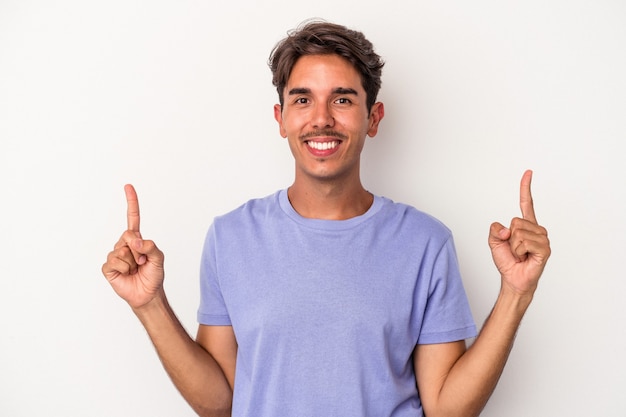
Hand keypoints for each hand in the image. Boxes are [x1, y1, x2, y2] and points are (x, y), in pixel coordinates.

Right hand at [101, 185, 164, 308]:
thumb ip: (150, 246)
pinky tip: (126, 274)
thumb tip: (134, 240)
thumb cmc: (154, 275)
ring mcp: (115, 255)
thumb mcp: (159, 259)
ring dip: (132, 263)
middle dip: (138, 250)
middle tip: (142, 262)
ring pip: (122, 251)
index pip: (133, 218)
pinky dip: (123, 269)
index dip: (131, 202)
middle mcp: (124, 244)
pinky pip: (114, 262)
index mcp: (136, 239)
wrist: (147, 294)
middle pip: (127, 235)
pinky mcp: (108, 267)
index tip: (128, 186)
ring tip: (135, 270)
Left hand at [488, 170, 550, 296]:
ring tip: (520, 254)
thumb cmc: (507, 261)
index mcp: (526, 225)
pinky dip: (518, 251)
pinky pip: (523, 242)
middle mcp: (537, 229)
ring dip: (513, 246)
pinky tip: (525, 258)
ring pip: (518, 232)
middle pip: (515, 221)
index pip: (527, 203)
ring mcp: (542, 239)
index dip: (526, 188)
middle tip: (514, 249)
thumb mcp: (494, 241)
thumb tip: (507, 229)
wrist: (513, 279)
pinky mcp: (544, 249)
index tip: (528, 172)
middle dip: (508, 237)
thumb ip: (495, 229)